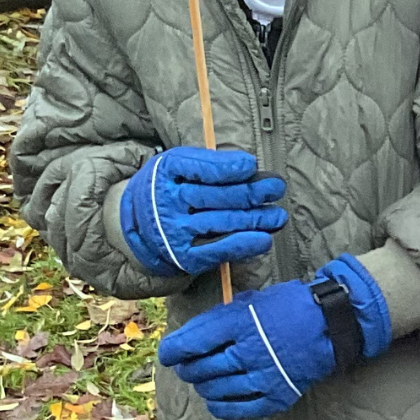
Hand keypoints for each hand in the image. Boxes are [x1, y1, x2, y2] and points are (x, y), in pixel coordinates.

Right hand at [121, 147, 286, 277]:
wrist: (142, 226)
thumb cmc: (173, 188)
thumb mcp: (182, 166)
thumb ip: (212, 164)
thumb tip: (252, 169)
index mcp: (165, 171)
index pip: (198, 168)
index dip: (226, 168)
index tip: (250, 166)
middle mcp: (166, 201)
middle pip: (215, 196)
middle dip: (251, 192)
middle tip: (277, 188)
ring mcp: (174, 231)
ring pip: (222, 222)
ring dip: (255, 219)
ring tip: (278, 215)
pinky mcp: (184, 256)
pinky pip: (218, 250)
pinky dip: (243, 245)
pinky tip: (263, 240)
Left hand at [159, 282, 328, 419]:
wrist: (332, 325)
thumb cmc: (290, 307)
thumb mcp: (253, 300)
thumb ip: (222, 318)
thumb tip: (189, 336)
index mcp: (242, 322)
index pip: (192, 342)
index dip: (172, 351)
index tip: (167, 354)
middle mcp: (250, 351)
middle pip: (200, 368)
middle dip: (187, 368)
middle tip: (188, 365)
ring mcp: (264, 377)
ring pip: (214, 390)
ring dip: (203, 385)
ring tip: (206, 378)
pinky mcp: (276, 396)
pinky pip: (236, 409)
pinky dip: (220, 406)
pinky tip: (217, 398)